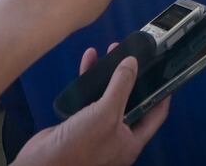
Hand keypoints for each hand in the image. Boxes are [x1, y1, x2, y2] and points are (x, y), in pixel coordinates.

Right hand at [13, 50, 167, 165]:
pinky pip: (89, 97)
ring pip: (108, 96)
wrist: (41, 164)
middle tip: (134, 55)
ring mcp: (97, 129)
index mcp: (131, 140)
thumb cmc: (80, 147)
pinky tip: (89, 60)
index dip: (162, 92)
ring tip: (112, 51)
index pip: (156, 113)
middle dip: (132, 77)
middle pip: (131, 101)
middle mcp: (117, 135)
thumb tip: (132, 63)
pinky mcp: (79, 123)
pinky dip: (89, 79)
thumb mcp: (106, 114)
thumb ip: (121, 87)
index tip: (165, 70)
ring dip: (110, 75)